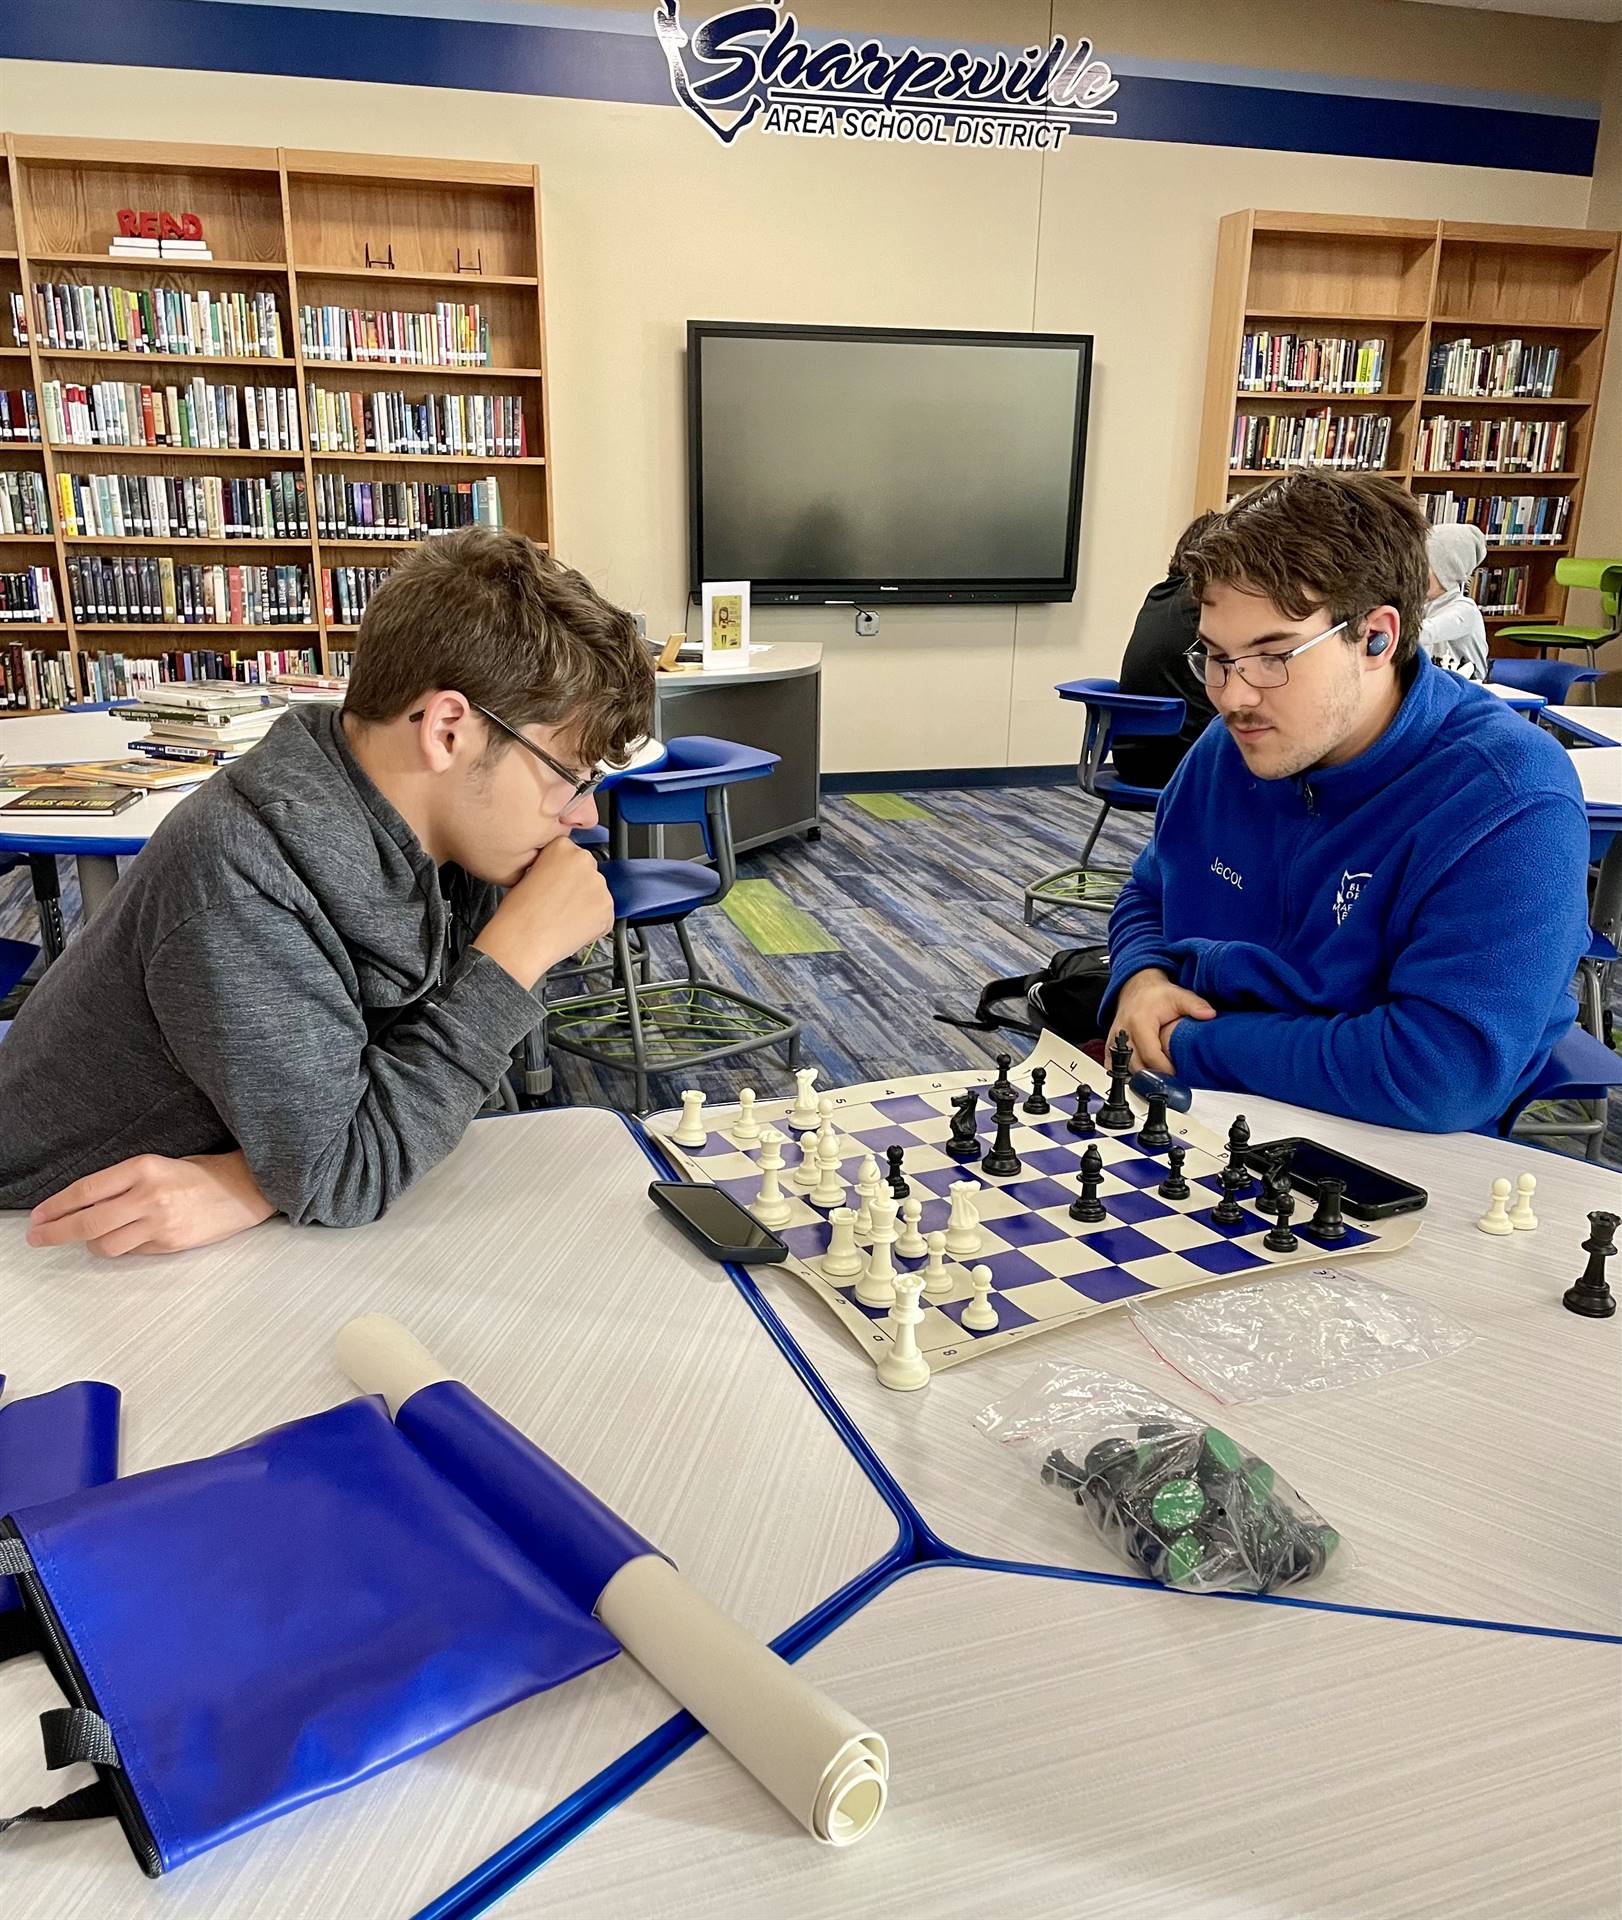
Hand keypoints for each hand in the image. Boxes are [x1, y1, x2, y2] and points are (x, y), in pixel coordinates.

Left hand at [26, 1150, 275, 1257]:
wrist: (246, 1189)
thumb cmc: (202, 1174)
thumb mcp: (158, 1166)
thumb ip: (123, 1185)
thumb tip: (83, 1207)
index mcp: (144, 1168)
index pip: (86, 1191)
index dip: (56, 1207)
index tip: (38, 1217)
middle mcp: (149, 1195)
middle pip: (88, 1222)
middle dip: (56, 1233)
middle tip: (38, 1238)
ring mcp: (160, 1223)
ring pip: (105, 1244)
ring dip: (92, 1243)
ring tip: (94, 1236)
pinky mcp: (170, 1243)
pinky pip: (131, 1251)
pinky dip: (122, 1246)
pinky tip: (130, 1236)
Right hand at [474, 836, 614, 989]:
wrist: (523, 940)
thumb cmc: (519, 912)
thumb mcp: (528, 874)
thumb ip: (551, 868)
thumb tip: (562, 875)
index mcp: (562, 847)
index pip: (572, 853)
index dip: (565, 871)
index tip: (558, 881)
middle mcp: (584, 862)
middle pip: (588, 872)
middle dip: (578, 886)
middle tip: (560, 902)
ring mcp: (599, 885)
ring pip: (597, 893)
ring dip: (586, 904)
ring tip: (564, 916)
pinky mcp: (607, 909)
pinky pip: (604, 915)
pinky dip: (594, 922)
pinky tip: (573, 926)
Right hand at [1114, 968, 1215, 1075]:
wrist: (1136, 989)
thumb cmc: (1155, 995)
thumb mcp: (1178, 996)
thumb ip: (1195, 1005)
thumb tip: (1209, 1014)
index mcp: (1139, 1022)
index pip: (1151, 1055)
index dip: (1165, 1070)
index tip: (1178, 1076)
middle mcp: (1123, 1033)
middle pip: (1137, 1066)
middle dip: (1155, 1077)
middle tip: (1172, 1082)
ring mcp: (1114, 1041)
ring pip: (1127, 1069)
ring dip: (1143, 1076)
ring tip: (1160, 1079)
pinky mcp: (1110, 1046)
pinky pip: (1114, 1067)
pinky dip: (1128, 1073)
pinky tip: (1142, 1074)